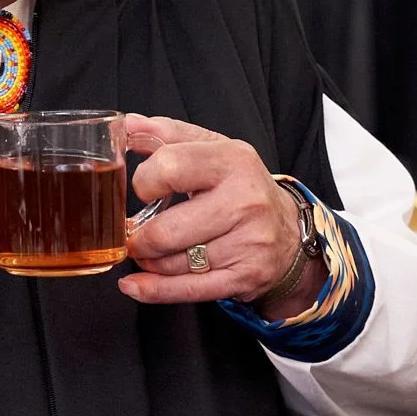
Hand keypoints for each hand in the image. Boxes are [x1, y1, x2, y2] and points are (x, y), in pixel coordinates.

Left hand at [118, 114, 325, 315]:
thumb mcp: (214, 151)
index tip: (144, 190)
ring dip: (150, 260)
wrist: (288, 232)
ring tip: (149, 251)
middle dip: (138, 237)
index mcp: (234, 161)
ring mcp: (247, 243)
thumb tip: (128, 125)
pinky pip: (188, 290)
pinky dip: (153, 290)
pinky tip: (134, 285)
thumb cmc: (241, 187)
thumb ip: (169, 135)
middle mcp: (245, 202)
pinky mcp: (245, 276)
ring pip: (173, 263)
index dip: (143, 182)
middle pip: (166, 230)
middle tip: (135, 234)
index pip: (169, 167)